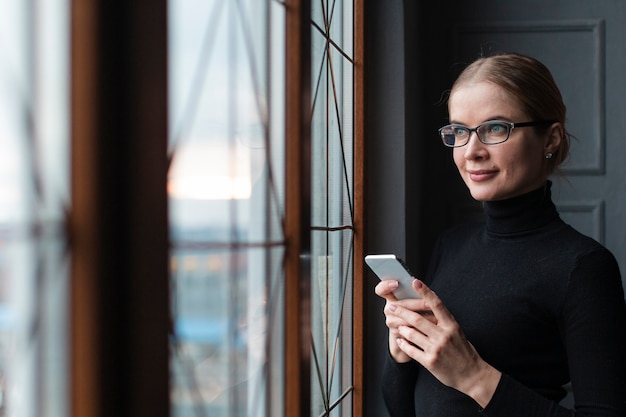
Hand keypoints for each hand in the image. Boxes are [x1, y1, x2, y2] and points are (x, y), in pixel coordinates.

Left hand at [386, 279, 500, 407]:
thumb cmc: (464, 351)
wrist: (472, 375)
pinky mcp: (430, 362)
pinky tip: (400, 340)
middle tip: (391, 307)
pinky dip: (404, 344)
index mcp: (451, 325)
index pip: (436, 304)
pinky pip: (411, 350)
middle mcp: (443, 335)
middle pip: (418, 319)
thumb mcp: (457, 332)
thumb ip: (444, 321)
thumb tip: (429, 305)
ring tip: (397, 325)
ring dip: (402, 328)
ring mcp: (436, 349)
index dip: (425, 292)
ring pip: (412, 334)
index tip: (415, 282)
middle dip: (402, 311)